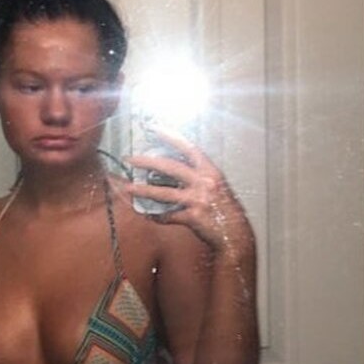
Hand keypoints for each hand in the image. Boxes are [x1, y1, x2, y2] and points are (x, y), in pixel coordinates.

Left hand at [126, 127, 252, 253]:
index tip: (154, 129)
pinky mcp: (193, 217)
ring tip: (128, 188)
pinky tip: (146, 214)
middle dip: (147, 161)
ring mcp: (198, 200)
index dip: (171, 137)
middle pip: (170, 167)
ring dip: (143, 190)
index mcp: (211, 171)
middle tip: (130, 159)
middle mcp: (204, 182)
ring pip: (163, 193)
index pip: (189, 148)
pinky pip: (168, 215)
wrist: (236, 234)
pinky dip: (156, 216)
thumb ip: (200, 177)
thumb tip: (175, 171)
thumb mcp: (218, 187)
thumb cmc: (227, 211)